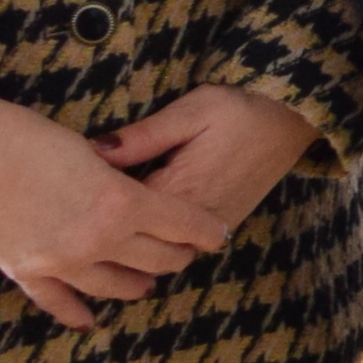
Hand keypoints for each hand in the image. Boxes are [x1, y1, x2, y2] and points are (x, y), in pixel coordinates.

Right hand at [0, 92, 231, 330]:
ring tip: (149, 282)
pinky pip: (59, 302)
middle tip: (187, 251)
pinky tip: (90, 320)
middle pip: (155, 259)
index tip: (217, 233)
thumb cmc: (18, 132)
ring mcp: (59, 263)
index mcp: (120, 202)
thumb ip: (114, 171)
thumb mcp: (82, 146)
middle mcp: (96, 241)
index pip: (182, 224)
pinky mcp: (23, 271)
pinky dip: (78, 312)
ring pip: (114, 287)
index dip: (204, 229)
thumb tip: (127, 181)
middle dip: (177, 255)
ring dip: (136, 284)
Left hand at [92, 83, 322, 235]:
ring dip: (133, 240)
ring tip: (105, 219)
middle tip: (81, 213)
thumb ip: (142, 137)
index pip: (122, 217)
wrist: (292, 118)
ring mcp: (214, 227)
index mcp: (182, 192)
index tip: (70, 195)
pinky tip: (139, 221)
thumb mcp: (190, 111)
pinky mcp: (224, 224)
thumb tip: (94, 152)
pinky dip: (158, 238)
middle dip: (108, 233)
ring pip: (159, 253)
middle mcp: (197, 220)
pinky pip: (182, 247)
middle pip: (137, 245)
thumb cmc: (240, 109)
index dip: (93, 208)